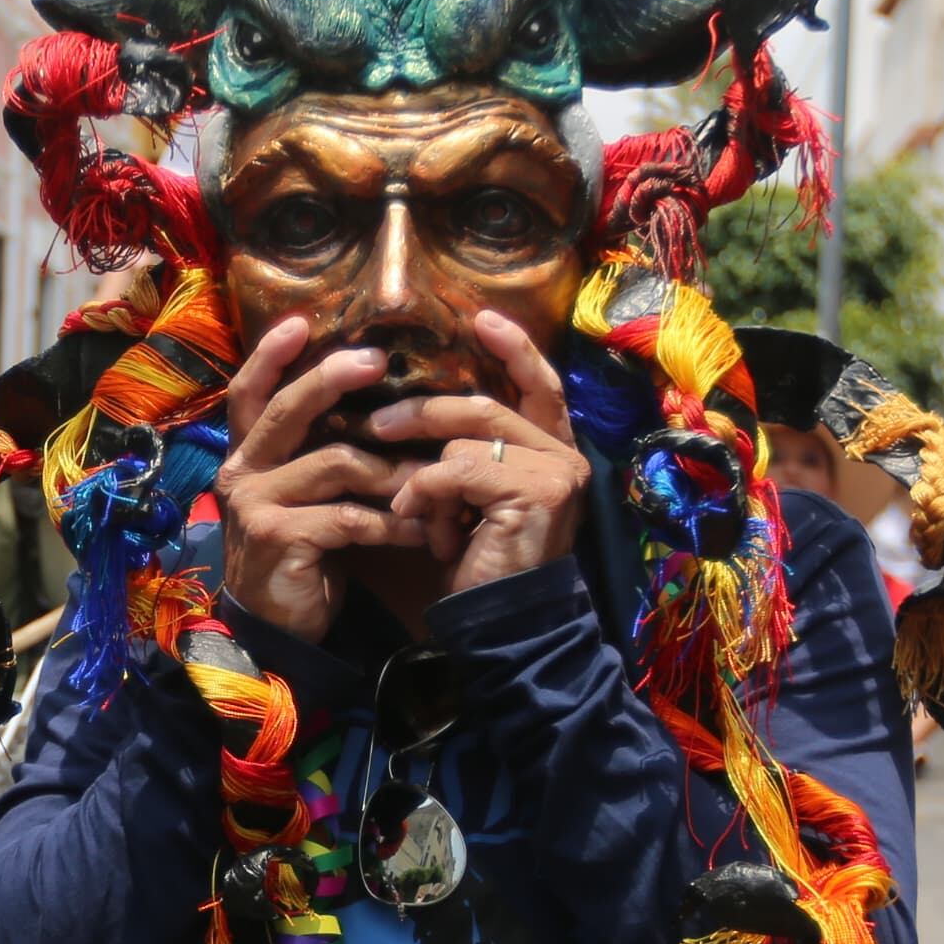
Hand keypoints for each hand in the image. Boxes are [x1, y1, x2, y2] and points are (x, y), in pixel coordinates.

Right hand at [213, 318, 413, 644]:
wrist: (278, 628)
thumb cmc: (303, 553)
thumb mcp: (306, 494)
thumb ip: (320, 453)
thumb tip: (379, 404)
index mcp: (248, 454)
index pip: (250, 392)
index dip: (271, 356)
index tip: (303, 322)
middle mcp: (242, 471)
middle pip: (287, 410)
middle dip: (332, 379)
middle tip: (377, 361)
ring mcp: (256, 504)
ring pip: (334, 462)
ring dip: (391, 470)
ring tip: (429, 479)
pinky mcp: (279, 537)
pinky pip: (348, 515)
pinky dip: (389, 521)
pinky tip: (417, 531)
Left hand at [372, 312, 589, 595]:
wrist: (501, 625)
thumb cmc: (479, 565)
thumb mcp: (468, 499)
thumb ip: (461, 453)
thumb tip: (411, 410)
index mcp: (553, 451)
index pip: (540, 384)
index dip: (513, 349)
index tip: (481, 318)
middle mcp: (566, 456)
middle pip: (485, 408)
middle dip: (425, 413)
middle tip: (377, 423)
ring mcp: (556, 472)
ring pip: (466, 441)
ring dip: (425, 477)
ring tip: (413, 512)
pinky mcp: (535, 491)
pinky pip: (456, 470)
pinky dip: (426, 494)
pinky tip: (422, 528)